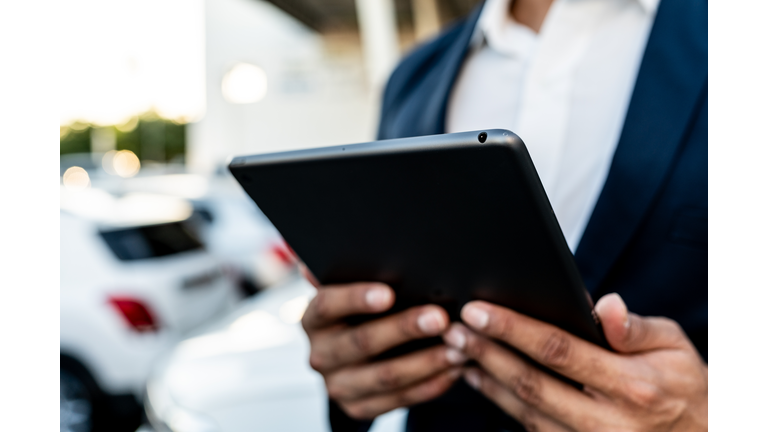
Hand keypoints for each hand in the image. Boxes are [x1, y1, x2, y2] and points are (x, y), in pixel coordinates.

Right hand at [299, 266, 466, 419]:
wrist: (347, 357)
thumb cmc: (359, 311)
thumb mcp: (352, 291)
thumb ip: (362, 274)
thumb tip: (383, 250)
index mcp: (314, 318)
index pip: (329, 305)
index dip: (356, 299)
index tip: (389, 292)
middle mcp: (320, 354)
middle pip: (362, 342)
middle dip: (404, 329)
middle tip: (440, 318)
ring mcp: (338, 385)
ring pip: (385, 376)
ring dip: (426, 362)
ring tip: (458, 347)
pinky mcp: (359, 407)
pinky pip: (399, 399)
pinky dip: (430, 385)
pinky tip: (454, 370)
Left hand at [443, 293, 707, 430]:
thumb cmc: (683, 385)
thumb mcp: (674, 345)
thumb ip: (634, 326)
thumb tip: (602, 304)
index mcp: (631, 386)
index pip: (559, 351)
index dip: (514, 329)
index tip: (479, 310)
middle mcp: (606, 421)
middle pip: (530, 383)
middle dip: (486, 353)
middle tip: (453, 328)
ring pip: (523, 410)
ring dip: (485, 378)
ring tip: (457, 349)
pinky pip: (530, 427)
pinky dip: (500, 401)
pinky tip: (481, 378)